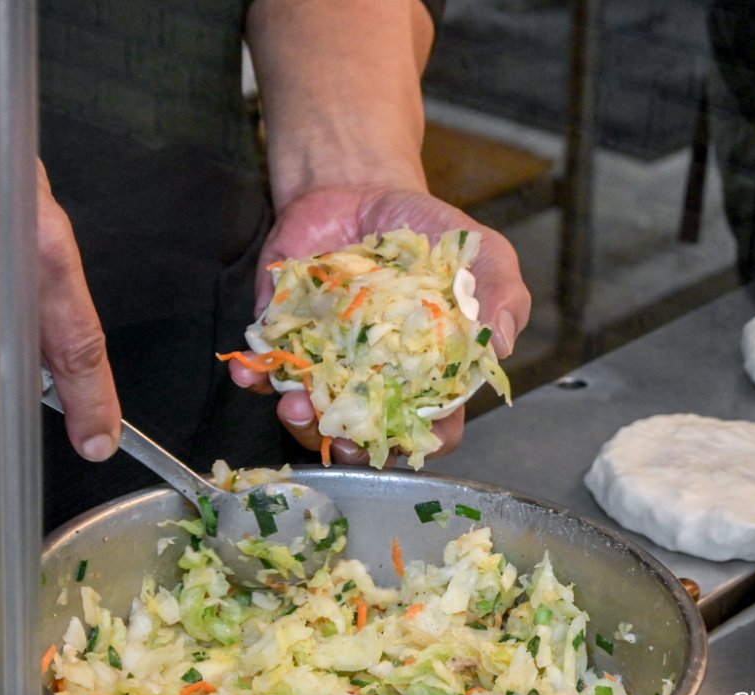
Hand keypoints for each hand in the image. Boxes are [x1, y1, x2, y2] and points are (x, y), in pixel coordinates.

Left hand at [228, 185, 531, 464]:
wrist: (361, 188)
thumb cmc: (427, 234)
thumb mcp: (483, 253)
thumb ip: (503, 294)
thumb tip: (504, 343)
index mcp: (424, 375)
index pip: (426, 429)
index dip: (419, 444)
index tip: (407, 438)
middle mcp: (371, 379)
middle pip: (361, 435)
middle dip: (346, 445)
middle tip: (338, 434)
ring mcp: (324, 362)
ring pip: (308, 415)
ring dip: (298, 421)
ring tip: (295, 405)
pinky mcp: (282, 338)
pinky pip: (264, 368)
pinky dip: (253, 377)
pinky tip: (250, 373)